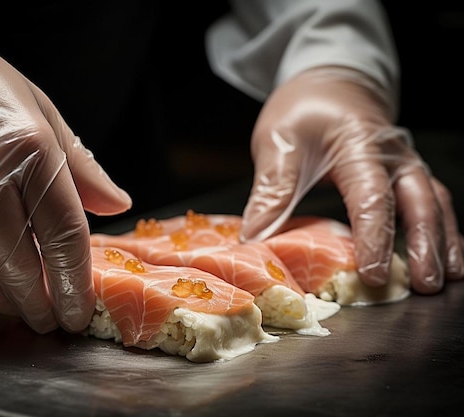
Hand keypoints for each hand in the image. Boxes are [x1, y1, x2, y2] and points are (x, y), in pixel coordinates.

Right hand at [0, 31, 130, 332]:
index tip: (79, 310)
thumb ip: (79, 164)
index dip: (76, 283)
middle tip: (50, 319)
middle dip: (42, 306)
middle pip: (22, 268)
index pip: (64, 235)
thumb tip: (117, 204)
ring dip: (4, 302)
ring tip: (17, 305)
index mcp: (28, 147)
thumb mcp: (37, 109)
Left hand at [240, 66, 463, 293]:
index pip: (371, 194)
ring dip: (441, 240)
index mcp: (358, 144)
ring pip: (432, 202)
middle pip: (418, 199)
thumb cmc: (302, 110)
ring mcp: (403, 163)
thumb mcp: (278, 141)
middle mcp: (391, 154)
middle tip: (425, 284)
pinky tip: (443, 256)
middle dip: (424, 244)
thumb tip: (256, 238)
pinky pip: (429, 200)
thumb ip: (271, 189)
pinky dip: (439, 229)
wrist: (328, 81)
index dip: (374, 236)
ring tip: (443, 278)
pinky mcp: (404, 172)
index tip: (372, 272)